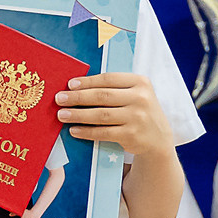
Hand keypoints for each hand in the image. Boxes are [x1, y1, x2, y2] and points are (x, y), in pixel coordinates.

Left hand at [56, 73, 171, 155]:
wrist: (158, 138)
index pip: (108, 79)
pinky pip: (103, 132)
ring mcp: (137, 117)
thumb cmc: (139, 111)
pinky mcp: (131, 135)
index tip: (69, 84)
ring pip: (100, 115)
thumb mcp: (135, 94)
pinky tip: (74, 130)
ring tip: (62, 115)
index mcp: (140, 82)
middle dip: (77, 97)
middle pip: (102, 96)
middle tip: (59, 98)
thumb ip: (114, 88)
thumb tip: (77, 86)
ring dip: (78, 115)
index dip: (87, 81)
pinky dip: (86, 131)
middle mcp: (140, 98)